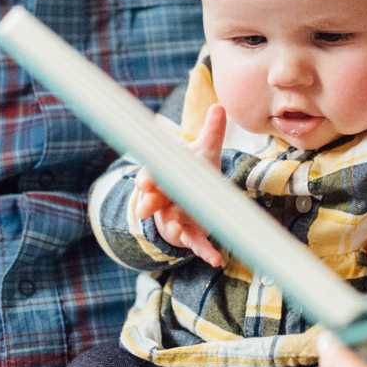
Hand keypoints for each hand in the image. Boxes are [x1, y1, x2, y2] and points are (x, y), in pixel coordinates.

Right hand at [134, 103, 226, 266]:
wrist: (191, 197)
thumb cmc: (194, 172)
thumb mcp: (203, 152)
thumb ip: (211, 133)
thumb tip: (220, 106)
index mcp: (164, 178)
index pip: (151, 177)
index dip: (149, 179)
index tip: (145, 181)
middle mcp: (165, 200)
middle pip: (154, 202)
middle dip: (149, 203)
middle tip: (145, 206)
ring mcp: (175, 219)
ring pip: (171, 225)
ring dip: (174, 228)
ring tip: (178, 230)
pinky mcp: (190, 234)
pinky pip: (196, 244)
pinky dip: (206, 253)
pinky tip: (217, 260)